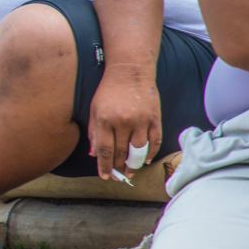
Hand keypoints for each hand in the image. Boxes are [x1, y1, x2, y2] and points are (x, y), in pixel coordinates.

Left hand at [88, 61, 161, 178]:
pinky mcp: (154, 117)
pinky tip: (146, 160)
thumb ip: (94, 132)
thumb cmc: (108, 90)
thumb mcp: (94, 109)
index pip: (105, 150)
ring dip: (135, 164)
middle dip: (119, 168)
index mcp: (105, 120)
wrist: (129, 71)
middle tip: (119, 177)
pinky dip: (151, 152)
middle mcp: (123, 122)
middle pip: (122, 152)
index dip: (105, 166)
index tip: (105, 176)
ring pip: (139, 150)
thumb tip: (93, 155)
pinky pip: (155, 140)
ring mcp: (140, 120)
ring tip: (131, 172)